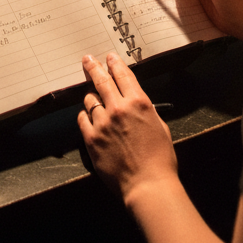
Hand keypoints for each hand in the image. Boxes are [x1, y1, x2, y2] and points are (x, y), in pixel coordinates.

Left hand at [77, 52, 177, 203]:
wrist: (147, 185)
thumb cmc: (159, 158)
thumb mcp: (159, 126)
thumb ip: (145, 109)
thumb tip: (134, 100)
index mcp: (138, 103)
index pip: (123, 74)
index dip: (115, 63)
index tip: (109, 57)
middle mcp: (118, 108)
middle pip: (101, 80)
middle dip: (94, 67)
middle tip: (87, 60)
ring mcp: (103, 123)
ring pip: (90, 99)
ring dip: (92, 96)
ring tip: (94, 97)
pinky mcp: (91, 139)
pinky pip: (82, 119)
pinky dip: (86, 116)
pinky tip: (89, 117)